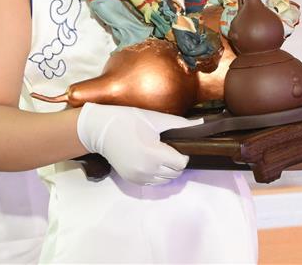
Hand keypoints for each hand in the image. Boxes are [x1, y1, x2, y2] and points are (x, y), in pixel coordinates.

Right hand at [77, 103, 202, 185]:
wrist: (99, 130)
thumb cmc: (126, 120)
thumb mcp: (154, 119)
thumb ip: (180, 124)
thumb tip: (202, 124)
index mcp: (153, 154)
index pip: (181, 163)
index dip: (183, 153)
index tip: (176, 144)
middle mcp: (146, 170)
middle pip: (175, 173)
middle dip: (176, 161)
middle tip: (168, 146)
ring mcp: (138, 177)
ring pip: (165, 179)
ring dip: (167, 169)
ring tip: (158, 152)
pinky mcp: (132, 180)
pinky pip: (153, 182)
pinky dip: (156, 174)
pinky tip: (149, 159)